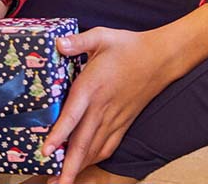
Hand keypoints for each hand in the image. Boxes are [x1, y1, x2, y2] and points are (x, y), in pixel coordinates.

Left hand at [42, 26, 171, 183]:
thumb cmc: (130, 46)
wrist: (160, 58)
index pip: (73, 115)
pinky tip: (85, 164)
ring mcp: (114, 118)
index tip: (47, 151)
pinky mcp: (124, 122)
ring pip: (94, 149)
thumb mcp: (102, 37)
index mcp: (93, 86)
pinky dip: (95, 159)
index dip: (59, 134)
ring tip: (63, 181)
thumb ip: (78, 41)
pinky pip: (108, 146)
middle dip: (67, 166)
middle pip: (82, 142)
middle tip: (53, 183)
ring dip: (78, 166)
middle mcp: (102, 107)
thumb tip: (57, 43)